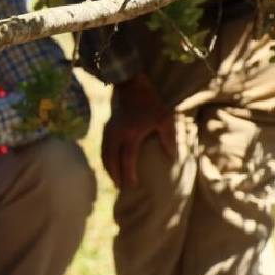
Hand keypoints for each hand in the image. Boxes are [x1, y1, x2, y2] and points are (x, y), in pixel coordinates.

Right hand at [102, 73, 175, 188]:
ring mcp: (110, 131)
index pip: (127, 159)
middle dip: (114, 174)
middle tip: (119, 187)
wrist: (131, 87)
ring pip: (104, 153)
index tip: (133, 185)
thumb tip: (172, 155)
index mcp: (131, 135)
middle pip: (111, 159)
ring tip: (113, 178)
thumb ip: (168, 137)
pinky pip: (103, 147)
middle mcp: (117, 135)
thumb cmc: (150, 103)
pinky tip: (108, 162)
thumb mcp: (164, 119)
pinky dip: (105, 157)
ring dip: (107, 167)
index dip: (129, 173)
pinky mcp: (107, 128)